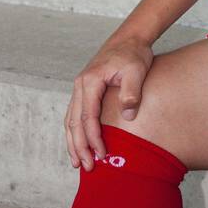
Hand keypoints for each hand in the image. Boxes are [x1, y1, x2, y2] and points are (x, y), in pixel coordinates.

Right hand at [64, 36, 154, 170]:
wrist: (129, 38)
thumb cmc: (133, 53)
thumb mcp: (136, 70)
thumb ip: (131, 92)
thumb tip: (128, 116)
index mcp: (90, 81)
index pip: (88, 117)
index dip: (94, 138)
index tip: (103, 155)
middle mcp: (80, 86)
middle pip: (74, 123)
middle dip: (79, 147)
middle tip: (87, 168)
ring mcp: (80, 88)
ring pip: (70, 120)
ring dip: (73, 143)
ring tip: (78, 163)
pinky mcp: (84, 91)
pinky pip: (74, 115)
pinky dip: (74, 132)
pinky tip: (79, 144)